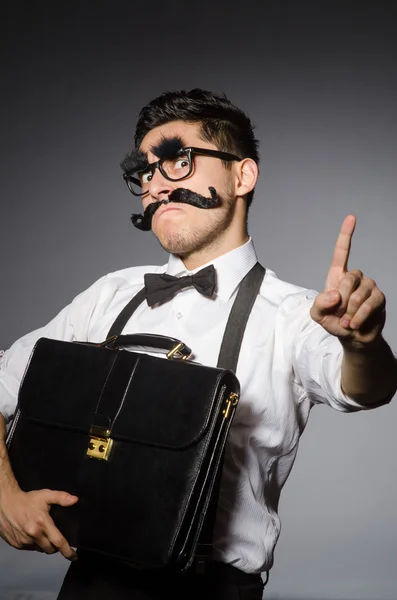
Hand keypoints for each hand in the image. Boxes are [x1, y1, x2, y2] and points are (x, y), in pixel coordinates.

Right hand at [0, 486, 77, 560]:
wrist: (5, 504)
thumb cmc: (25, 500)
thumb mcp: (46, 495)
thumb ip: (61, 498)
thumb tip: (74, 500)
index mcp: (42, 523)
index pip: (59, 542)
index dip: (68, 551)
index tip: (74, 556)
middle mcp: (33, 534)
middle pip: (50, 549)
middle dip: (55, 546)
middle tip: (55, 536)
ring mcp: (24, 541)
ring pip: (40, 549)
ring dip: (44, 545)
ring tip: (42, 532)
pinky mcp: (17, 544)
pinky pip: (30, 549)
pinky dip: (34, 544)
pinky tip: (33, 534)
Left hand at [310, 215, 385, 347]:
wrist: (352, 338)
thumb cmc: (333, 322)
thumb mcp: (317, 315)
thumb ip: (319, 304)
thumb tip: (335, 294)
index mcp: (338, 276)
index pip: (342, 252)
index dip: (346, 234)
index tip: (351, 217)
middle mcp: (356, 277)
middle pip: (349, 278)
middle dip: (341, 299)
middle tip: (338, 314)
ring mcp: (369, 286)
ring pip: (359, 293)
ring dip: (349, 312)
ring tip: (346, 322)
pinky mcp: (379, 298)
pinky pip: (369, 305)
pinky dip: (359, 317)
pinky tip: (354, 325)